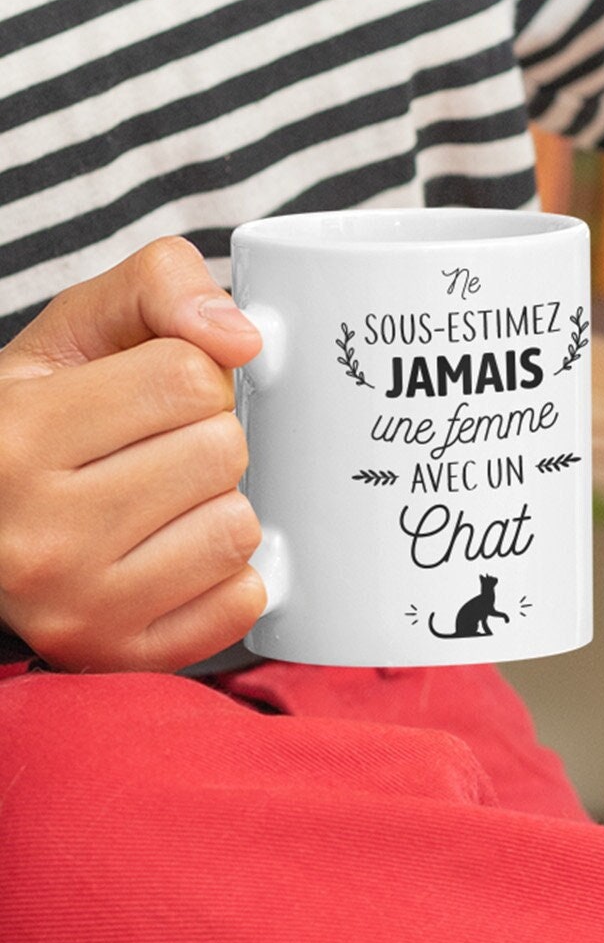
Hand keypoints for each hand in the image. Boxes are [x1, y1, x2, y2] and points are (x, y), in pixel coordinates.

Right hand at [0, 238, 266, 671]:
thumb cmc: (44, 415)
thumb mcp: (79, 328)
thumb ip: (159, 284)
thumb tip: (242, 338)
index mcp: (15, 438)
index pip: (188, 379)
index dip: (193, 374)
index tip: (156, 392)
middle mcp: (34, 534)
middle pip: (222, 452)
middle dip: (209, 437)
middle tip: (159, 450)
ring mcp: (74, 607)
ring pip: (236, 527)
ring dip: (219, 504)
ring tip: (164, 501)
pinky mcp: (116, 657)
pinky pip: (240, 601)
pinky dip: (227, 574)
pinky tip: (176, 553)